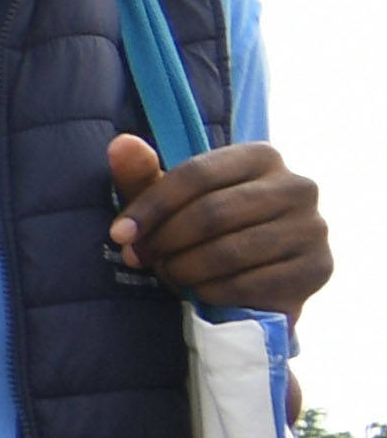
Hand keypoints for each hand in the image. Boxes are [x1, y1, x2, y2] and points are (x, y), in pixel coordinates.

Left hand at [108, 131, 330, 315]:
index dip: (151, 206)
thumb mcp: (171, 202)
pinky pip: (248, 284)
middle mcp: (297, 186)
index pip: (197, 173)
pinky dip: (211, 292)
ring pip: (228, 251)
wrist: (254, 283)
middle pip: (211, 213)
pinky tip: (200, 293)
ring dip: (184, 269)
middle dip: (165, 241)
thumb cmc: (205, 233)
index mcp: (262, 157)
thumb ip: (144, 175)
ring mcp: (312, 227)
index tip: (120, 233)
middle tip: (140, 259)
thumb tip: (121, 144)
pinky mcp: (318, 269)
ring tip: (169, 274)